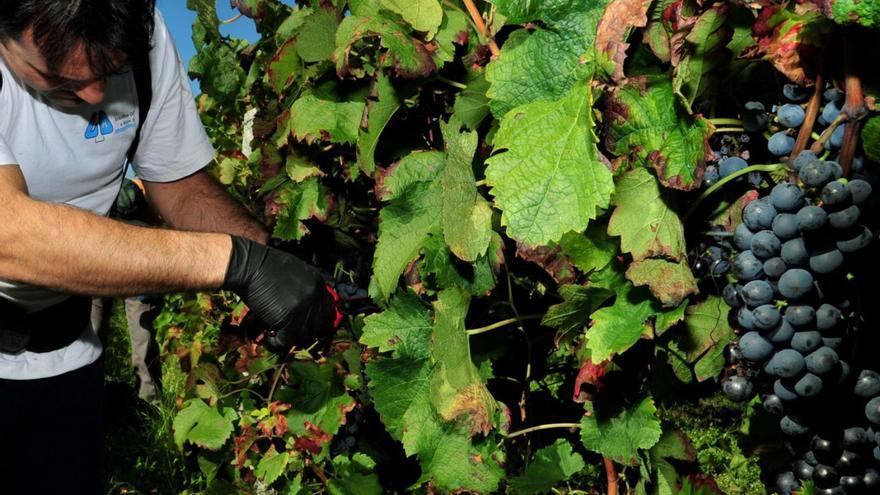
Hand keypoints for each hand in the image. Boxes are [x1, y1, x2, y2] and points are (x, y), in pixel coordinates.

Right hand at [222, 236, 337, 350]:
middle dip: (307, 331)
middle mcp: (315, 297)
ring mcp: (303, 309)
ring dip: (292, 337)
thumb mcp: (295, 269)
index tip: (307, 324)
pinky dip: (277, 342)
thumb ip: (305, 285)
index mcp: (318, 283)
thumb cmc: (266, 265)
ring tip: (279, 334)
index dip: (318, 319)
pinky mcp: (288, 319)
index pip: (328, 308)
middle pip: (319, 324)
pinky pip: (287, 340)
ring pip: (304, 335)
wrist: (249, 266)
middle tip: (293, 332)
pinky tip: (269, 337)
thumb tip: (307, 301)